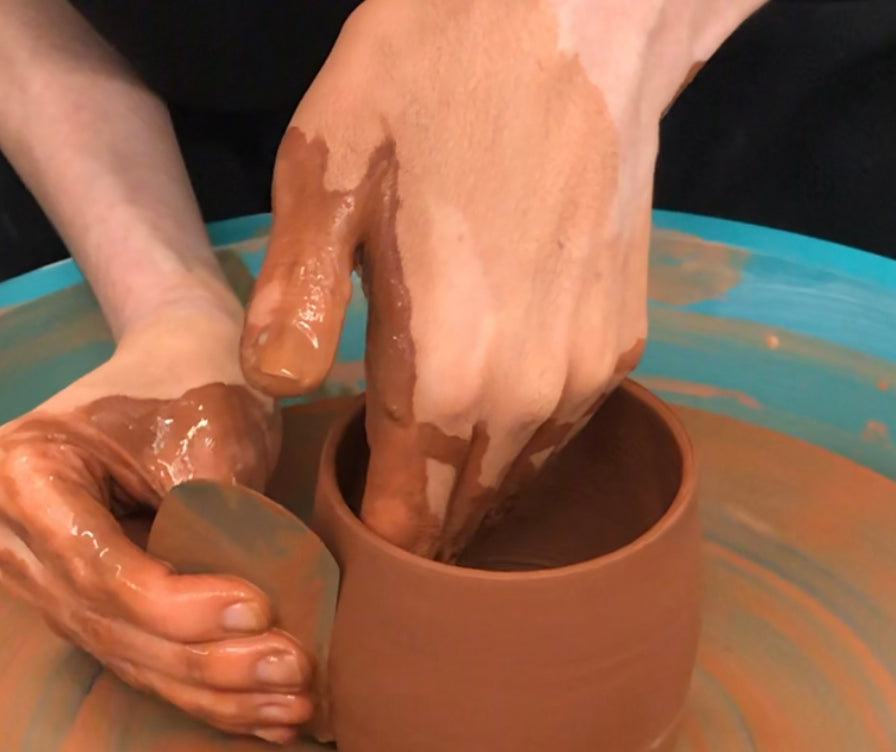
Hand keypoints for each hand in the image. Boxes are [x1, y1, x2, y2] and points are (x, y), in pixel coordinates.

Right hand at [0, 299, 313, 743]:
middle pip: (110, 621)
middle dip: (207, 658)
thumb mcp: (208, 430)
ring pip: (130, 656)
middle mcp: (12, 536)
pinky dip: (209, 691)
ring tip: (293, 706)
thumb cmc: (193, 380)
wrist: (181, 363)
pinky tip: (268, 719)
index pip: (96, 564)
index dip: (176, 603)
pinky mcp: (89, 608)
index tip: (258, 609)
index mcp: (18, 473)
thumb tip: (252, 623)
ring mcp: (45, 579)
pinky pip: (145, 661)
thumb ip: (213, 519)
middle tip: (292, 670)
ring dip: (215, 690)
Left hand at [240, 0, 752, 558]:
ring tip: (416, 477)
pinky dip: (517, 439)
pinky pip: (561, 426)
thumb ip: (294, 305)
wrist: (575, 12)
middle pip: (469, 515)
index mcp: (451, 375)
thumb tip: (273, 391)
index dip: (372, 554)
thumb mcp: (326, 176)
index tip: (338, 554)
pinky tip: (480, 411)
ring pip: (519, 476)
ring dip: (469, 490)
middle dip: (418, 533)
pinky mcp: (623, 338)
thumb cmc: (434, 79)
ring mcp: (590, 370)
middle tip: (367, 523)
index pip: (411, 524)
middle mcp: (533, 395)